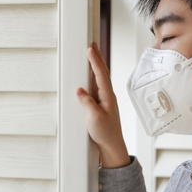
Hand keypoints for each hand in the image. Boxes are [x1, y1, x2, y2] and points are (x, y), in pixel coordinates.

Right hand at [76, 43, 129, 168]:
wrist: (111, 146)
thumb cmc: (105, 134)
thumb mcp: (94, 119)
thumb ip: (87, 103)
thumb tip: (79, 90)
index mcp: (107, 97)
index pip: (100, 75)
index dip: (94, 61)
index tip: (90, 49)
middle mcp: (108, 96)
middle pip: (102, 72)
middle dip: (97, 57)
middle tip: (92, 44)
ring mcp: (105, 100)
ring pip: (100, 78)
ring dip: (96, 65)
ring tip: (92, 54)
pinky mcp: (101, 105)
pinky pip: (97, 85)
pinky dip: (95, 76)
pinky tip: (91, 74)